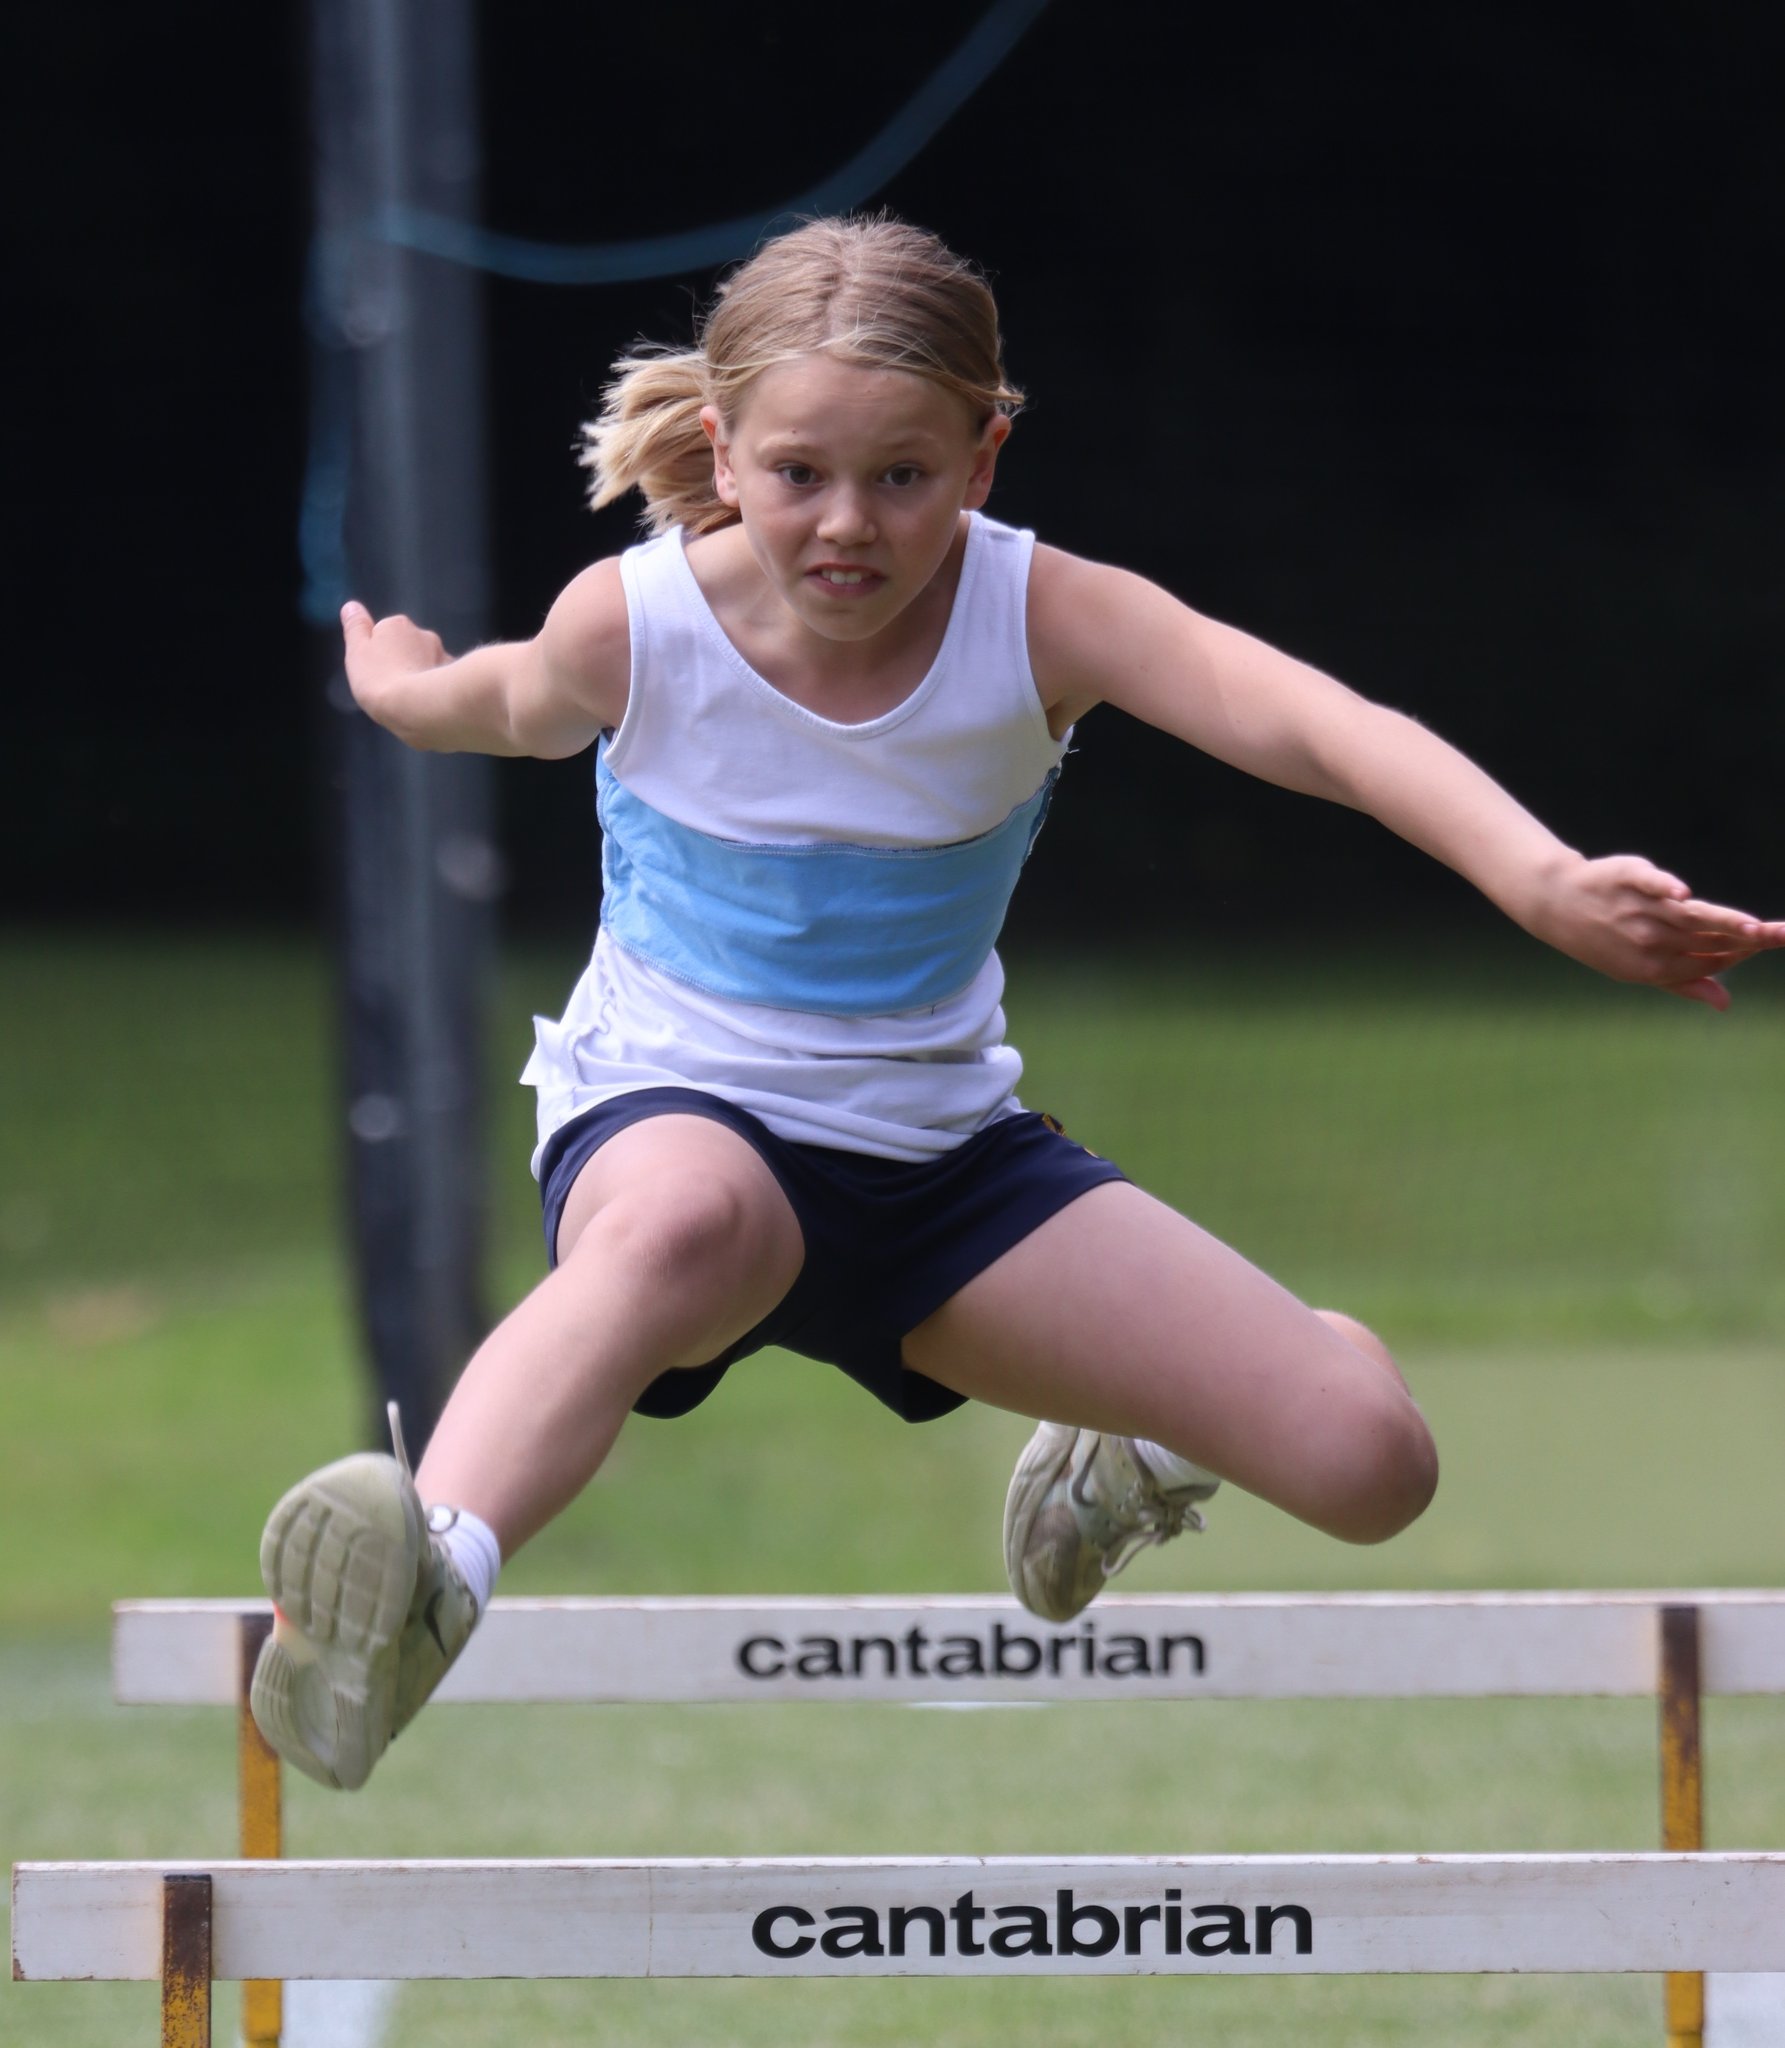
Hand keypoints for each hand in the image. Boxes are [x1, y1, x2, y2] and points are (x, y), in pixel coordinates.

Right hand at [340, 600, 448, 735]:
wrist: (417, 708)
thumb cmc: (380, 679)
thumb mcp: (357, 652)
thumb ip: (355, 628)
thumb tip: (351, 606)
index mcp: (397, 625)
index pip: (384, 634)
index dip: (378, 655)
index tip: (375, 673)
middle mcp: (425, 635)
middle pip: (409, 648)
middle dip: (402, 663)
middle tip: (391, 687)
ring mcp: (443, 656)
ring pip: (428, 665)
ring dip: (421, 676)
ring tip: (410, 700)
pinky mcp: (456, 679)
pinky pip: (444, 683)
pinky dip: (438, 690)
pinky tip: (429, 705)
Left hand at [1528, 852, 1784, 1010]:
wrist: (1556, 905)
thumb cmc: (1605, 939)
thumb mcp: (1640, 968)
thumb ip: (1685, 983)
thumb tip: (1726, 1004)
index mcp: (1655, 967)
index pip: (1711, 960)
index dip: (1742, 951)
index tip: (1771, 939)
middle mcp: (1650, 939)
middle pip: (1707, 938)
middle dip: (1746, 938)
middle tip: (1781, 935)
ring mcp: (1639, 909)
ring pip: (1689, 916)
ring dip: (1722, 921)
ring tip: (1754, 928)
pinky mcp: (1628, 877)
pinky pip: (1648, 883)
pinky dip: (1664, 888)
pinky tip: (1683, 894)